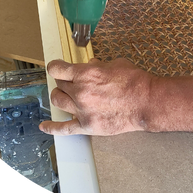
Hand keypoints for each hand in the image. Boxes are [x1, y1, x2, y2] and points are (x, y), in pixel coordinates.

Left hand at [39, 58, 153, 135]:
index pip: (57, 69)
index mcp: (86, 74)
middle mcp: (80, 91)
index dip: (55, 66)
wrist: (146, 102)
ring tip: (65, 95)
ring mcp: (82, 110)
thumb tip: (92, 65)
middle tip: (71, 81)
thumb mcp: (117, 64)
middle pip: (59, 85)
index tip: (56, 67)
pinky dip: (52, 127)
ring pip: (58, 101)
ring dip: (60, 96)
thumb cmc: (135, 81)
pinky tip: (45, 126)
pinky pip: (64, 128)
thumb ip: (100, 65)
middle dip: (64, 81)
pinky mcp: (87, 125)